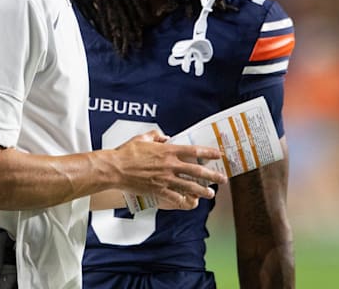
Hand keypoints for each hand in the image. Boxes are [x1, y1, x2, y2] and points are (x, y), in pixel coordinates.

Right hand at [111, 130, 226, 209]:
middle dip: (212, 175)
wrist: (115, 169)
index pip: (193, 151)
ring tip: (211, 194)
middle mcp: (170, 165)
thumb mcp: (142, 138)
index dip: (208, 153)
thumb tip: (164, 137)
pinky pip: (175, 197)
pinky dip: (184, 200)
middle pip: (196, 171)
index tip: (218, 155)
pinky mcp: (158, 190)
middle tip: (222, 179)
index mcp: (167, 151)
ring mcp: (165, 179)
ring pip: (189, 186)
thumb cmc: (126, 153)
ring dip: (202, 191)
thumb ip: (156, 136)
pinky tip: (190, 202)